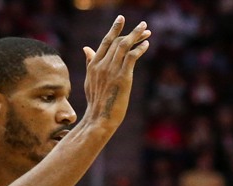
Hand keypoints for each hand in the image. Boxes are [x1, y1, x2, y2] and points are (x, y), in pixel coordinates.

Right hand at [80, 16, 151, 130]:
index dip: (114, 29)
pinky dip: (139, 49)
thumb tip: (86, 48)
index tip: (121, 19)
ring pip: (124, 46)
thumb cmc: (97, 102)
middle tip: (143, 25)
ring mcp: (112, 71)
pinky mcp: (123, 78)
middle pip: (117, 41)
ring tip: (146, 30)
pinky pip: (131, 58)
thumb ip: (90, 63)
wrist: (100, 119)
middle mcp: (102, 65)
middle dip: (131, 32)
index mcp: (94, 64)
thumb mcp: (89, 80)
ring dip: (137, 36)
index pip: (105, 41)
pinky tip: (146, 44)